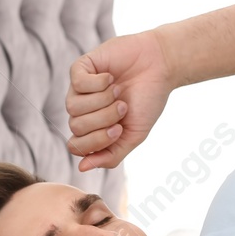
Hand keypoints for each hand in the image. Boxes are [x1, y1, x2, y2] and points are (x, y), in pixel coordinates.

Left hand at [66, 30, 171, 171]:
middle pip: (76, 127)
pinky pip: (77, 83)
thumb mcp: (133, 135)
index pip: (76, 146)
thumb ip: (111, 155)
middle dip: (104, 118)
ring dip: (103, 100)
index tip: (119, 129)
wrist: (160, 67)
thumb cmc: (147, 101)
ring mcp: (79, 90)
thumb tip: (82, 168)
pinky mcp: (80, 68)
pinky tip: (111, 77)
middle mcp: (82, 111)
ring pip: (73, 107)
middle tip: (123, 106)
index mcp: (93, 129)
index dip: (97, 140)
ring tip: (118, 91)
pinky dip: (99, 83)